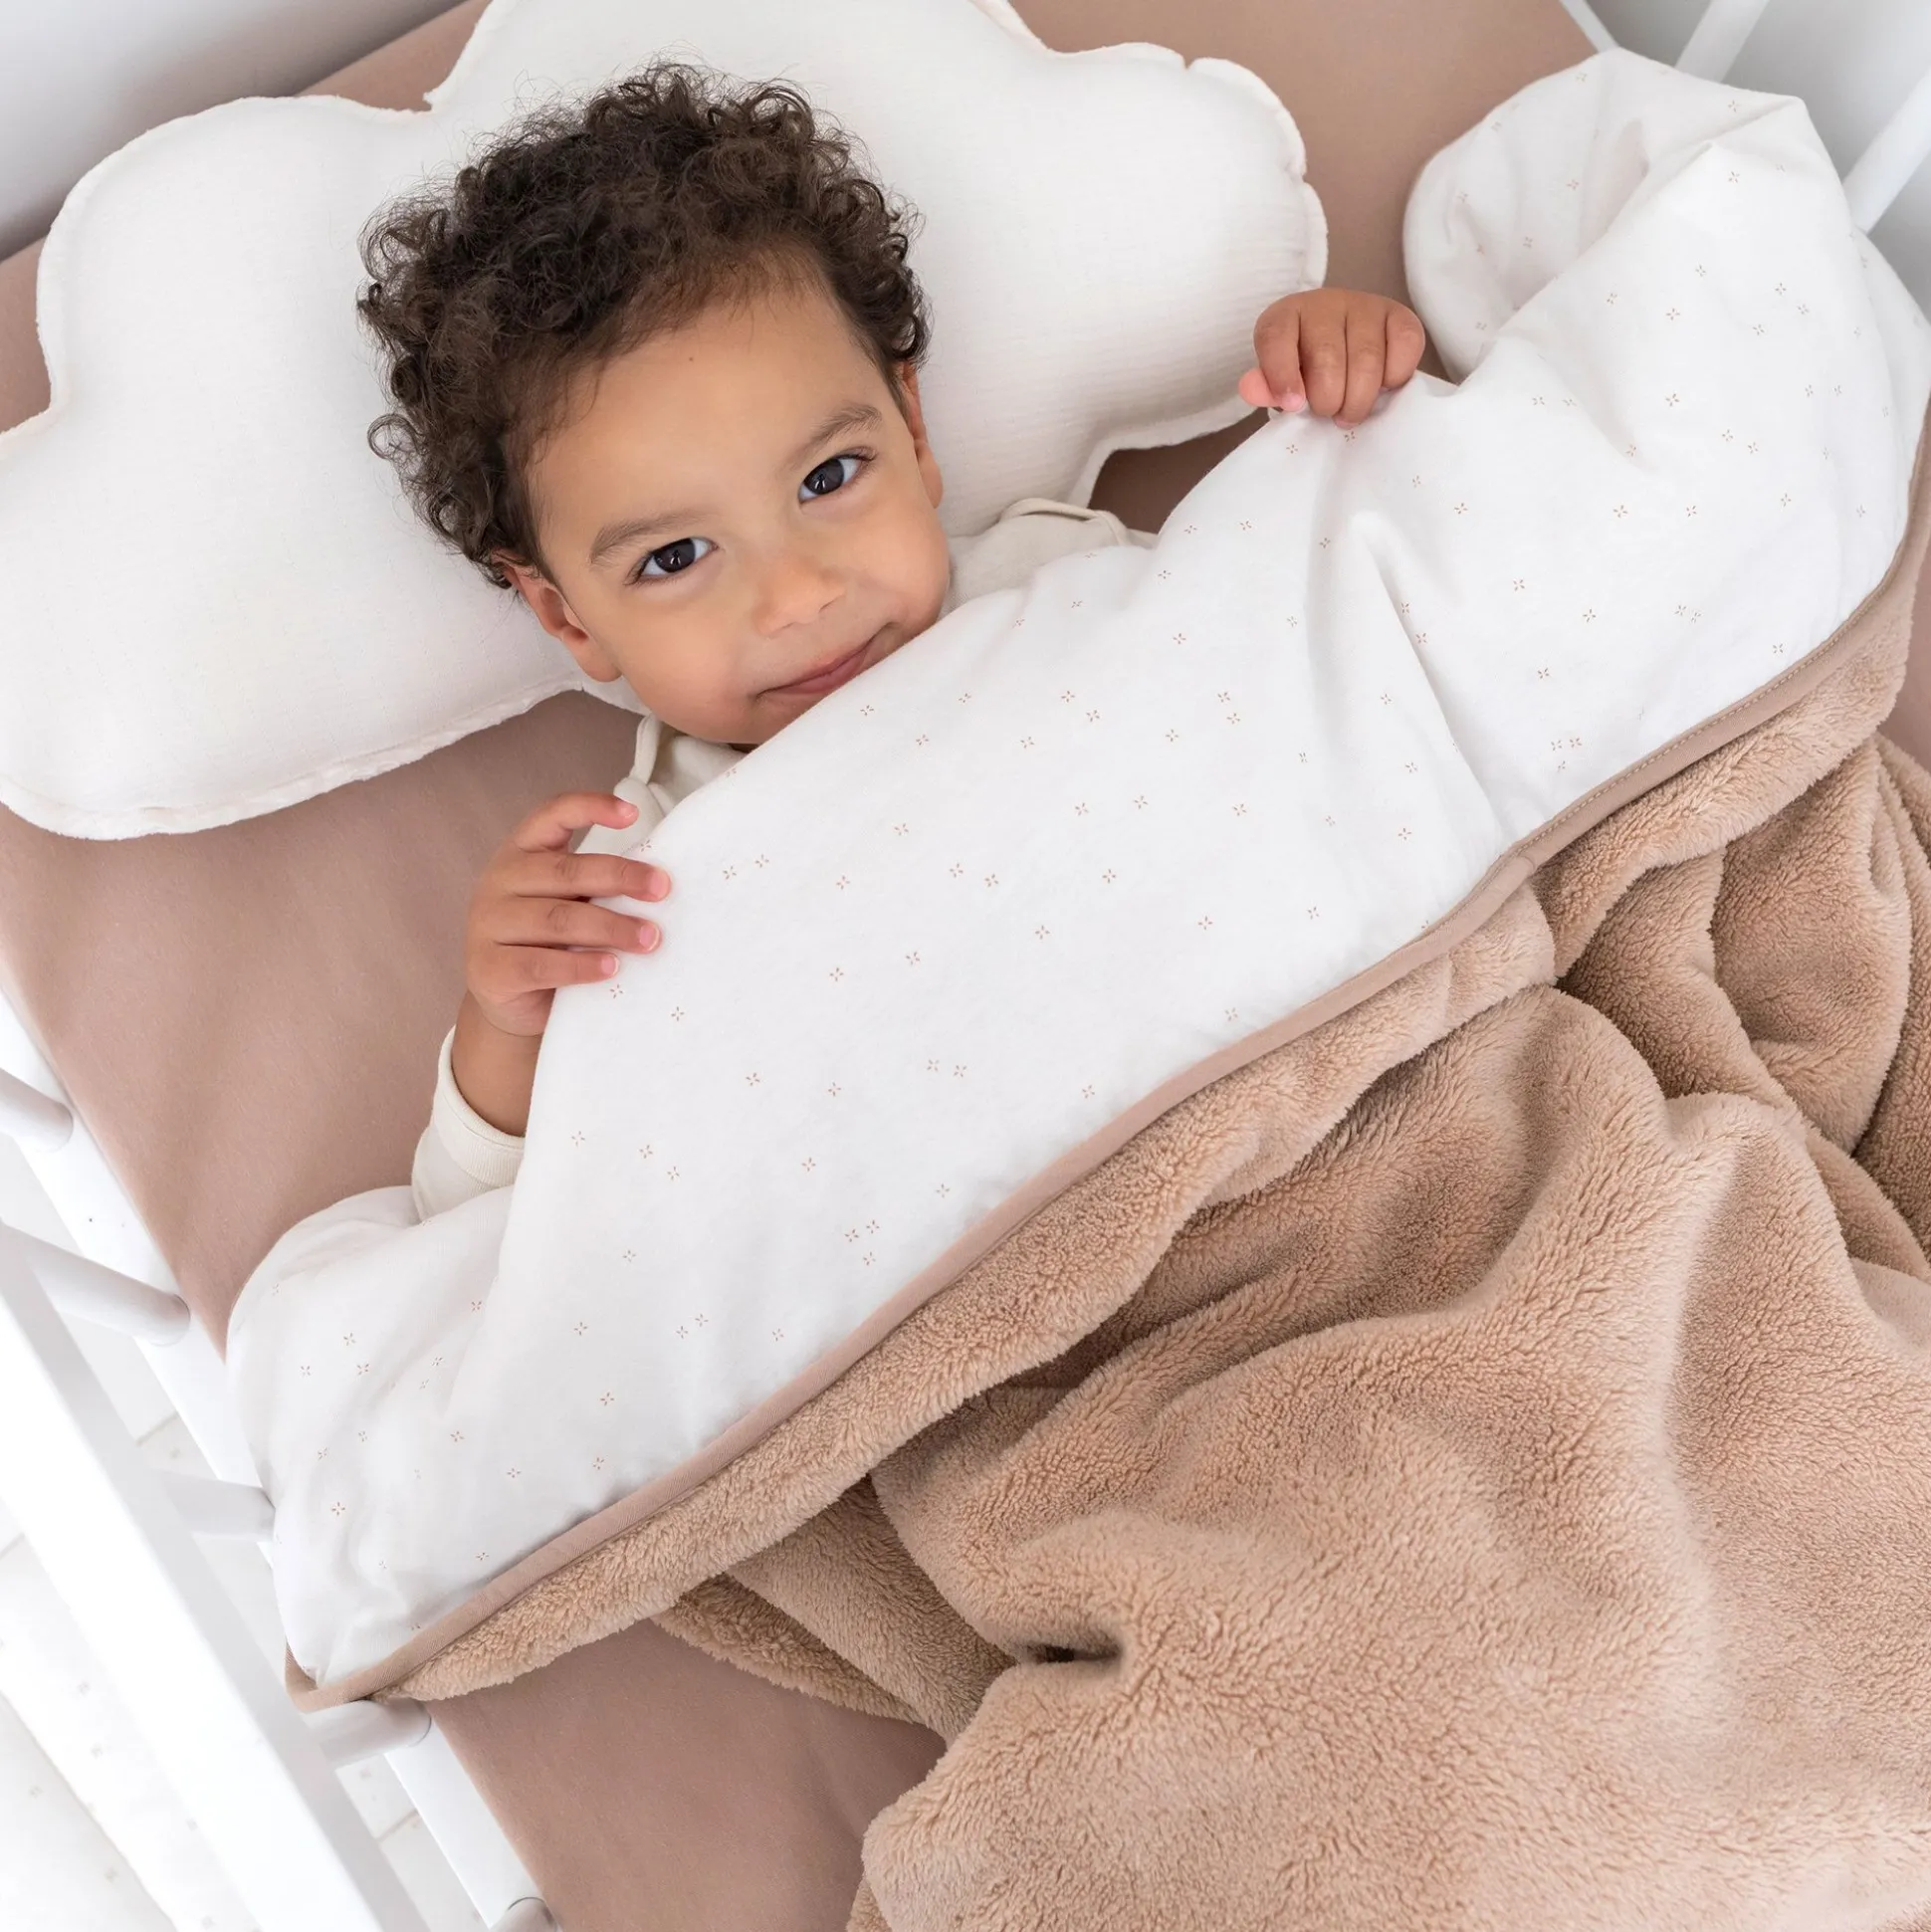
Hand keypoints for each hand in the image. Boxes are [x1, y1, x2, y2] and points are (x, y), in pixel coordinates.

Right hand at [450, 792, 669, 1134]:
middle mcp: (499, 882)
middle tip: (662, 889)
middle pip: (565, 872)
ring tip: (650, 938)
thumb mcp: (567, 902)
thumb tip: (658, 882)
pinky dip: (582, 966)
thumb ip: (595, 887)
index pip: (551, 815)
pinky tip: (613, 967)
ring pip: (558, 920)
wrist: (508, 1000)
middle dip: (620, 878)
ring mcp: (488, 925)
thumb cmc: (549, 940)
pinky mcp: (491, 969)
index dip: (590, 807)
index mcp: (521, 853)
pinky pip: (543, 965)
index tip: (632, 814)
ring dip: (611, 928)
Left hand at [1237, 288, 1426, 428]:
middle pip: (1327, 358)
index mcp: (1286, 315)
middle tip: (1328, 413)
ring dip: (1359, 400)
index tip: (1294, 406)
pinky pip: (1404, 349)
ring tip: (1350, 412)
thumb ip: (1266, 387)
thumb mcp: (1280, 381)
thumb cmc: (1308, 371)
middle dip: (1328, 400)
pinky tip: (1381, 386)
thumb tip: (1251, 389)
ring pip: (1367, 360)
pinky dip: (1394, 379)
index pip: (1276, 338)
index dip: (1282, 376)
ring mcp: (1366, 305)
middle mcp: (1326, 302)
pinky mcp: (1400, 316)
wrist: (1347, 348)